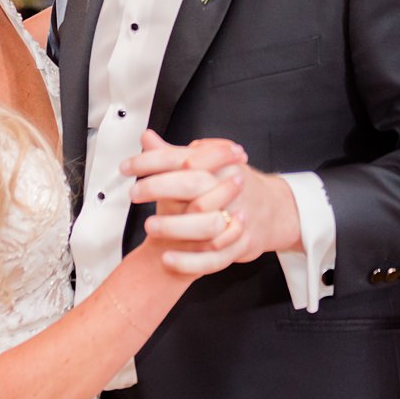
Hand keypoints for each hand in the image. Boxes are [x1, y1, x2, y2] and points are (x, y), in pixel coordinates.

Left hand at [126, 131, 299, 270]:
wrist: (272, 209)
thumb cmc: (230, 185)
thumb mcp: (205, 164)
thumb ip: (173, 155)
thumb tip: (146, 137)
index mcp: (217, 165)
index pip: (182, 158)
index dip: (151, 161)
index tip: (126, 167)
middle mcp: (229, 188)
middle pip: (193, 184)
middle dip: (160, 187)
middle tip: (134, 193)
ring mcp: (237, 218)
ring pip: (204, 223)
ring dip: (174, 226)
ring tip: (150, 227)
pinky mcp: (240, 245)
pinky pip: (214, 258)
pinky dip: (190, 261)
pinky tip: (168, 259)